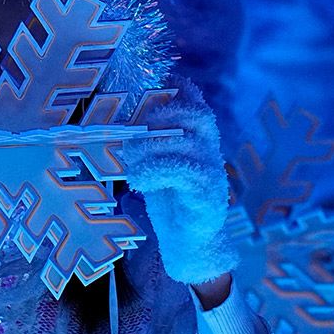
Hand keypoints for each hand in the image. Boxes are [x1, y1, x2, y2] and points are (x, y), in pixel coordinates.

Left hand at [119, 85, 235, 285]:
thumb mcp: (156, 161)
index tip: (152, 93)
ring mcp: (211, 170)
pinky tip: (139, 181)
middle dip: (158, 117)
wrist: (190, 242)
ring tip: (130, 163)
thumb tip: (122, 119)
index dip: (176, 91)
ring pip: (182, 141)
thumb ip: (147, 140)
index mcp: (198, 137)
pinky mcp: (205, 194)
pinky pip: (182, 170)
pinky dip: (154, 170)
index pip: (195, 100)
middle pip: (193, 114)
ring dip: (148, 148)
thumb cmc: (170, 199)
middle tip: (133, 138)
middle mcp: (209, 149)